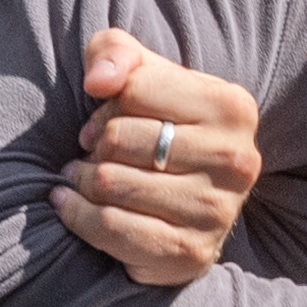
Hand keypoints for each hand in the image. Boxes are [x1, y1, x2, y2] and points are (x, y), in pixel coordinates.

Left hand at [52, 28, 265, 283]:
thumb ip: (115, 53)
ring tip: (83, 178)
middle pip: (120, 139)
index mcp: (232, 107)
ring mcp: (216, 210)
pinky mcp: (190, 253)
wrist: (188, 210)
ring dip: (82, 180)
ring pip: (111, 184)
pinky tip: (70, 204)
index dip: (107, 104)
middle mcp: (236, 159)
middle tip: (91, 154)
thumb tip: (98, 81)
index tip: (104, 119)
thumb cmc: (159, 130)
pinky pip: (110, 228)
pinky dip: (78, 215)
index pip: (136, 89)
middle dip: (93, 146)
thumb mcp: (142, 77)